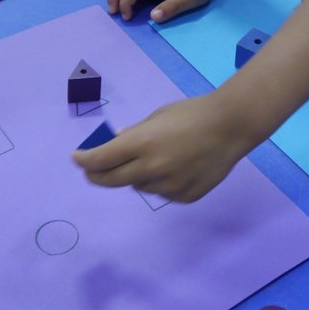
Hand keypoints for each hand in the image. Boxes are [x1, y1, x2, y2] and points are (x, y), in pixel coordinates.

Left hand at [71, 93, 253, 202]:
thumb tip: (114, 144)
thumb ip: (134, 133)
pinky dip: (159, 182)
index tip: (76, 159)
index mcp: (142, 143)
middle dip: (96, 175)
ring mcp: (169, 186)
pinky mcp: (184, 197)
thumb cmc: (192, 113)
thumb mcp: (158, 116)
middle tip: (91, 170)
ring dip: (135, 176)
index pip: (101, 159)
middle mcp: (152, 168)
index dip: (84, 161)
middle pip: (111, 180)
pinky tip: (175, 167)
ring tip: (153, 159)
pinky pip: (162, 192)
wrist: (232, 126)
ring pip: (139, 186)